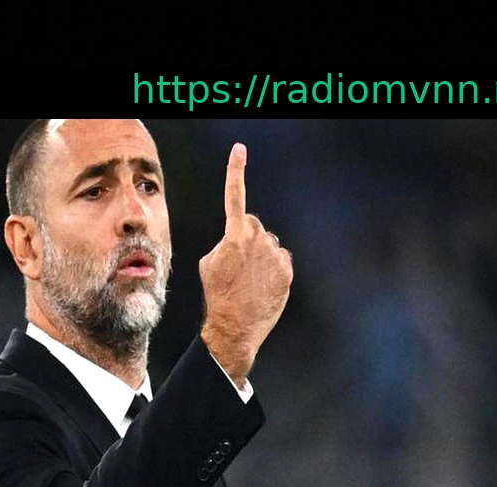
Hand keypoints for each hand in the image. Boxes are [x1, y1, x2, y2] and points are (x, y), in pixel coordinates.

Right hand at [198, 143, 292, 386]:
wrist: (234, 327)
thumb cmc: (217, 294)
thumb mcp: (209, 263)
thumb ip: (225, 242)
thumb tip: (236, 241)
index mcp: (234, 236)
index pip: (235, 196)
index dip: (235, 171)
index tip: (238, 149)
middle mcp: (258, 240)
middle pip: (254, 225)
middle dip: (246, 237)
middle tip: (237, 263)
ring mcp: (275, 255)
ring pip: (268, 244)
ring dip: (260, 255)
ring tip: (249, 279)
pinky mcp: (287, 270)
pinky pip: (280, 259)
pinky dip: (273, 268)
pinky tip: (262, 285)